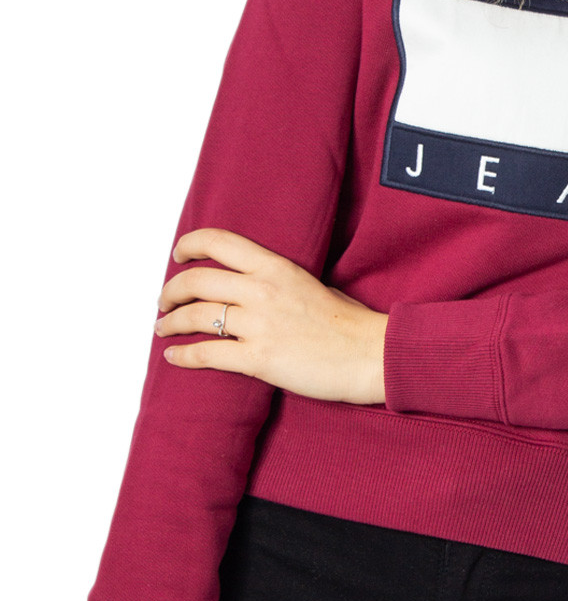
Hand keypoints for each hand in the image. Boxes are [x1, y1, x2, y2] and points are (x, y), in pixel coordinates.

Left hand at [154, 228, 387, 403]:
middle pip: (196, 281)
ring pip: (196, 316)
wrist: (370, 355)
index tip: (178, 255)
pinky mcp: (259, 358)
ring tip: (164, 327)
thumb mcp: (311, 283)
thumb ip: (275, 280)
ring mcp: (259, 325)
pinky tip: (174, 356)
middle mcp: (262, 290)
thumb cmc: (348, 323)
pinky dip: (183, 354)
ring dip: (171, 322)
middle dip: (171, 291)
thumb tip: (247, 285)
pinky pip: (207, 353)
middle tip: (165, 301)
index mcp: (276, 267)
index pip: (219, 242)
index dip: (190, 245)